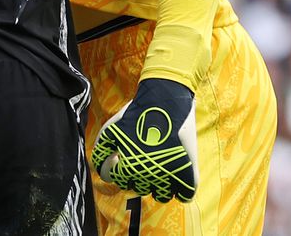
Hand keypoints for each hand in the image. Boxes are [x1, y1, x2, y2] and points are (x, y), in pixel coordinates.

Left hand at [91, 78, 197, 202]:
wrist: (166, 96)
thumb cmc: (137, 112)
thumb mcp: (110, 130)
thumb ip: (101, 153)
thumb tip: (105, 171)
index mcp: (129, 167)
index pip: (121, 181)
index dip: (120, 169)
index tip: (125, 157)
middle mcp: (149, 175)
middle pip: (141, 189)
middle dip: (139, 176)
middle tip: (143, 158)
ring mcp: (171, 174)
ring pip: (163, 195)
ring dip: (159, 186)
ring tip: (159, 167)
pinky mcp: (189, 170)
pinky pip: (185, 195)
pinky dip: (181, 190)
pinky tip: (176, 174)